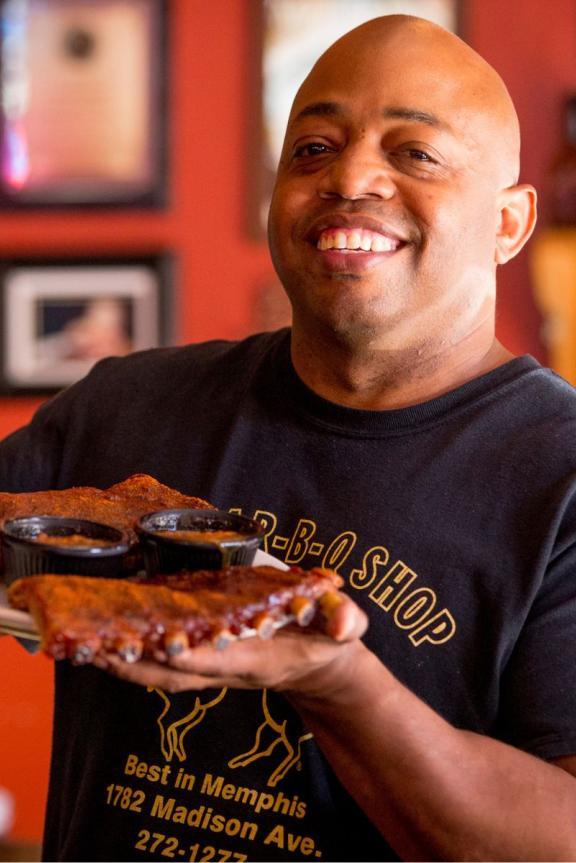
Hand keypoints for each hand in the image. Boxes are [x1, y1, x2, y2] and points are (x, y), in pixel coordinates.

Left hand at [92, 592, 367, 696]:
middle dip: (136, 664)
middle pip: (174, 674)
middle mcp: (227, 666)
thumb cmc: (327, 640)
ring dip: (125, 663)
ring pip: (161, 673)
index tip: (163, 643)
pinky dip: (133, 657)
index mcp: (257, 656)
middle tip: (96, 646)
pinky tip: (108, 641)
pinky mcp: (205, 661)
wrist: (321, 666)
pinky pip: (161, 665)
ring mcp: (213, 667)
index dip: (191, 654)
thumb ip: (345, 621)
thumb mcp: (343, 626)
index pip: (219, 659)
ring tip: (85, 645)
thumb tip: (348, 622)